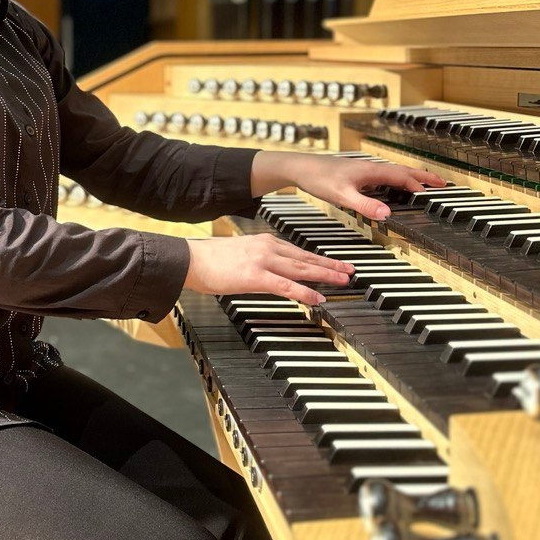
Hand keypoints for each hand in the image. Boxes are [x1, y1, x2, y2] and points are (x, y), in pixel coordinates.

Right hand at [183, 233, 352, 306]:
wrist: (190, 259)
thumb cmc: (210, 260)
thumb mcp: (241, 254)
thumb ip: (260, 261)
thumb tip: (273, 273)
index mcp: (264, 242)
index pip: (298, 251)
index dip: (319, 258)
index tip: (335, 263)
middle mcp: (267, 247)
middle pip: (305, 257)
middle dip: (330, 265)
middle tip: (349, 270)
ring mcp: (262, 261)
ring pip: (301, 268)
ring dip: (324, 275)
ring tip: (343, 281)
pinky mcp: (255, 276)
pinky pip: (286, 285)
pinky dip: (304, 292)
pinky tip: (317, 298)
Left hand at [250, 150, 446, 222]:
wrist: (300, 168)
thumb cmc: (319, 179)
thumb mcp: (343, 196)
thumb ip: (365, 206)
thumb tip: (388, 215)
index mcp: (372, 171)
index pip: (403, 177)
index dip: (420, 185)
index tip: (436, 193)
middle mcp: (371, 168)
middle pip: (403, 171)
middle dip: (423, 177)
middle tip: (442, 183)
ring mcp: (364, 171)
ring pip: (394, 173)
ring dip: (411, 178)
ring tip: (424, 186)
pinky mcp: (357, 175)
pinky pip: (383, 177)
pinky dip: (396, 182)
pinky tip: (392, 190)